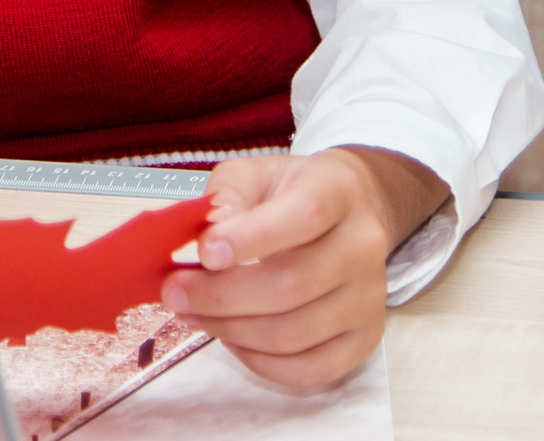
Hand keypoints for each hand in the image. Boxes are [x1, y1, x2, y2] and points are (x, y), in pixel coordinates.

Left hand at [159, 147, 446, 390]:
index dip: (250, 238)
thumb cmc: (290, 192)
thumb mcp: (255, 173)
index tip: (204, 253)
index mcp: (337, 192)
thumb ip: (228, 194)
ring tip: (194, 314)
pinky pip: (310, 369)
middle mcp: (363, 246)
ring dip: (231, 330)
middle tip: (175, 293)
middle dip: (221, 296)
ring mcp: (368, 297)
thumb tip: (211, 231)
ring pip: (294, 334)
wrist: (349, 211)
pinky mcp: (365, 337)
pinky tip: (233, 339)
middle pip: (291, 285)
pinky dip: (261, 363)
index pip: (304, 216)